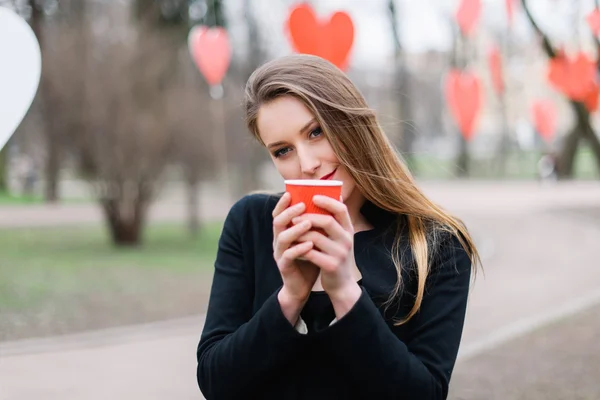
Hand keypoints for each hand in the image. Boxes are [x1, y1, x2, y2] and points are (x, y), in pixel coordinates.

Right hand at [272, 193, 319, 317]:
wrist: (303, 285)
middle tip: (303, 205)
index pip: (279, 213)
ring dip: (295, 229)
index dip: (282, 203)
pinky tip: (310, 245)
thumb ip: (317, 223)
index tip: (290, 192)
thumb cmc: (310, 258)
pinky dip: (299, 249)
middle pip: (278, 222)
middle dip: (290, 212)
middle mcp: (279, 241)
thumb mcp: (313, 238)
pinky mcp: (284, 266)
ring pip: (282, 238)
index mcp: (284, 232)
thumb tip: (333, 202)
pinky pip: (289, 256)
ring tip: (308, 223)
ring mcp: (280, 253)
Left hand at [292, 195, 361, 314]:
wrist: (342, 284)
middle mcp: (347, 240)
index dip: (327, 201)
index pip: (341, 209)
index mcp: (349, 230)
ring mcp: (340, 254)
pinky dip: (300, 248)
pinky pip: (311, 253)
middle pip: (328, 221)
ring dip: (301, 232)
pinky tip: (293, 246)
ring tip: (291, 230)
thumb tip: (323, 198)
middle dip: (309, 216)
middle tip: (295, 216)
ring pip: (316, 237)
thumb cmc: (336, 256)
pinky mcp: (331, 266)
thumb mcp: (340, 238)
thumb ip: (333, 222)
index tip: (313, 197)